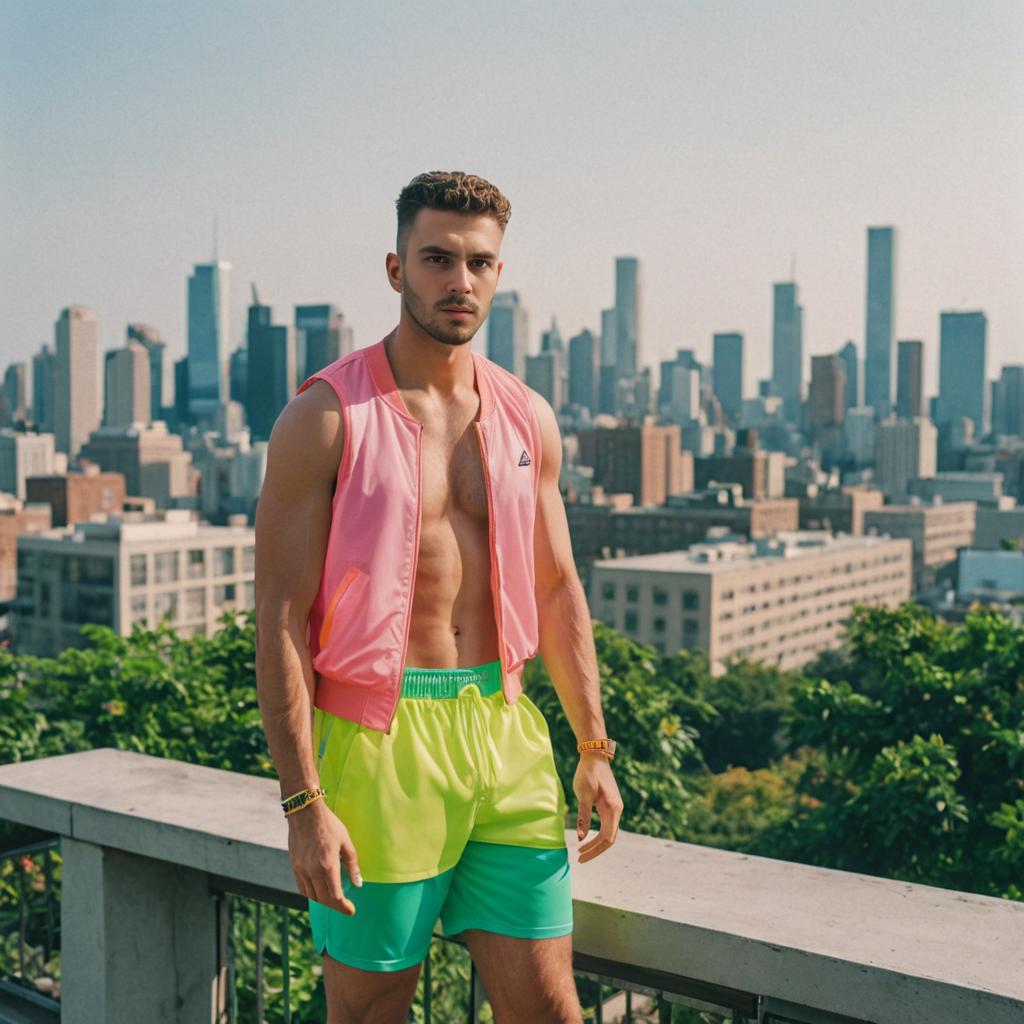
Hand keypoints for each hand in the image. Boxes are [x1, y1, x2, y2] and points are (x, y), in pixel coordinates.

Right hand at [287, 798, 362, 914]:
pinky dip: (311, 893)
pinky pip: (302, 887)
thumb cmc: (329, 825)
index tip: (351, 910)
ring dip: (323, 901)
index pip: (335, 896)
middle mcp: (312, 871)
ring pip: (311, 896)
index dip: (344, 906)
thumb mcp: (346, 842)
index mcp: (327, 865)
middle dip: (335, 906)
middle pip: (323, 899)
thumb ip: (352, 864)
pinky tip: (319, 890)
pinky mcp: (294, 866)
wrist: (305, 812)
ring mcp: (301, 869)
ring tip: (333, 899)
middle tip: (345, 907)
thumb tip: (358, 883)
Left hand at [573, 752, 622, 863]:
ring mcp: (615, 808)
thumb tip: (581, 837)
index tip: (580, 857)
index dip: (594, 850)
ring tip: (581, 850)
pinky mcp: (610, 804)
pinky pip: (606, 825)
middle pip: (609, 839)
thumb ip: (583, 815)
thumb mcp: (583, 794)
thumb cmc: (588, 773)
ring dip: (596, 843)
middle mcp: (617, 810)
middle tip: (579, 858)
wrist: (595, 756)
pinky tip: (587, 837)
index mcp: (612, 809)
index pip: (606, 839)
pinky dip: (597, 834)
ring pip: (608, 833)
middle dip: (595, 850)